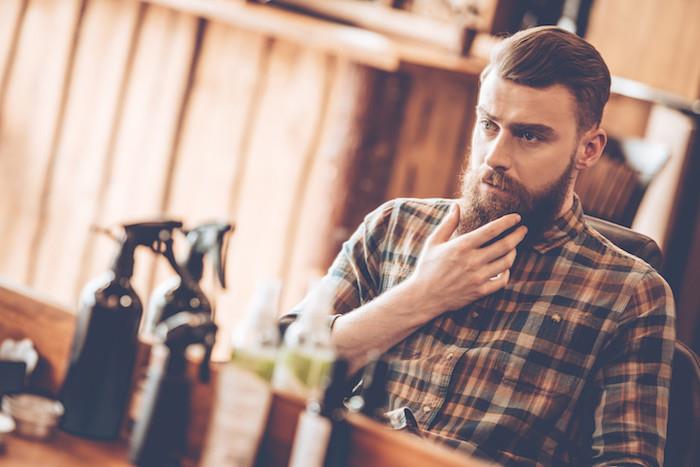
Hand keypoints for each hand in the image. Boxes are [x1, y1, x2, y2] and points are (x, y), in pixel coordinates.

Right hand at [406, 204, 526, 317]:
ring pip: (506, 262)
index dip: (507, 222)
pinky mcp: (480, 291)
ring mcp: (478, 277)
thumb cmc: (427, 267)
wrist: (423, 297)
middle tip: (523, 230)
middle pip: (505, 245)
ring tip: (513, 247)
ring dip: (513, 252)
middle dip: (518, 235)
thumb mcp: (434, 242)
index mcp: (462, 246)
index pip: (492, 230)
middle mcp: (472, 261)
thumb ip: (448, 223)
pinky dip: (507, 272)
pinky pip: (502, 280)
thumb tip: (456, 205)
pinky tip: (505, 267)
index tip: (517, 217)